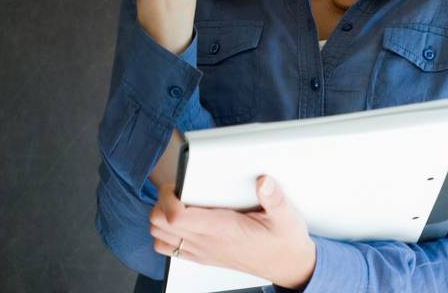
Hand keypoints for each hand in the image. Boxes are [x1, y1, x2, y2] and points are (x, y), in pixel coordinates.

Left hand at [150, 175, 316, 289]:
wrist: (287, 266)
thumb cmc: (283, 241)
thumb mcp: (286, 217)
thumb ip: (275, 198)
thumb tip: (264, 181)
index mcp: (221, 229)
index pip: (176, 216)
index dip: (168, 197)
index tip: (176, 183)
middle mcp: (207, 242)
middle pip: (160, 225)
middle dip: (161, 202)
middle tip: (176, 187)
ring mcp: (203, 252)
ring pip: (161, 238)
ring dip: (161, 218)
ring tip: (176, 201)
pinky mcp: (204, 256)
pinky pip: (171, 249)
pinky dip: (168, 234)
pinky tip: (182, 220)